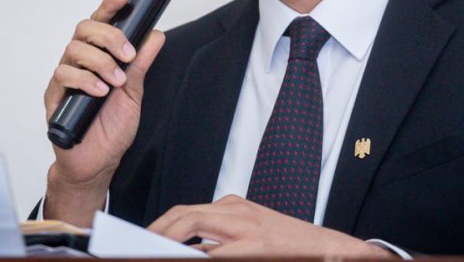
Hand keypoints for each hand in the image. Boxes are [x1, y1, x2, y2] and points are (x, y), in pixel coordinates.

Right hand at [42, 0, 165, 224]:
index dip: (110, 5)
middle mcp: (80, 62)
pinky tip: (100, 92)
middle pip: (84, 28)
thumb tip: (155, 36)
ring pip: (73, 49)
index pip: (101, 22)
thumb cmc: (112, 127)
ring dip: (100, 61)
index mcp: (99, 56)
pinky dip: (85, 80)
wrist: (97, 162)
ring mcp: (66, 77)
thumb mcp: (134, 92)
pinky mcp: (54, 96)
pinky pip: (63, 75)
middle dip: (109, 36)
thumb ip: (141, 63)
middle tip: (128, 54)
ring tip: (116, 81)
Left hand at [148, 195, 392, 256]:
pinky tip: (186, 260)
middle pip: (183, 215)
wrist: (324, 247)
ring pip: (194, 229)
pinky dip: (197, 257)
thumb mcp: (248, 232)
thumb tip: (182, 251)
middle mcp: (236, 211)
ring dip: (171, 243)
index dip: (160, 227)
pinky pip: (215, 254)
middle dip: (157, 232)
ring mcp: (245, 228)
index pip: (185, 213)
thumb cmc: (285, 243)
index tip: (143, 241)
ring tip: (154, 252)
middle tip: (139, 248)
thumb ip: (216, 237)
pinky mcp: (254, 246)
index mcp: (232, 206)